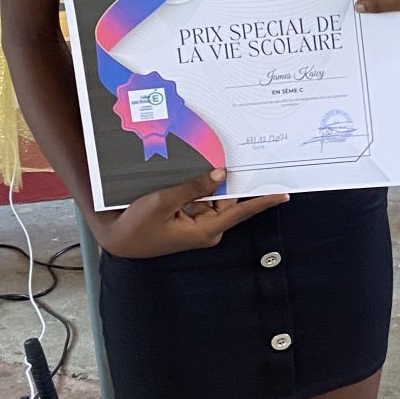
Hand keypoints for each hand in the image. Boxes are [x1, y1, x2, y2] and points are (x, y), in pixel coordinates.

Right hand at [89, 170, 287, 258]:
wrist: (116, 238)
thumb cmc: (137, 227)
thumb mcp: (163, 202)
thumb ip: (193, 188)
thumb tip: (219, 174)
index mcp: (205, 231)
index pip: (240, 212)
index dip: (262, 202)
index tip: (282, 194)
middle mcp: (206, 230)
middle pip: (226, 199)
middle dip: (225, 182)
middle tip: (226, 160)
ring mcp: (197, 225)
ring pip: (211, 197)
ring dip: (205, 184)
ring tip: (191, 171)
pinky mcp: (187, 219)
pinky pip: (199, 199)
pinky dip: (195, 188)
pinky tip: (183, 179)